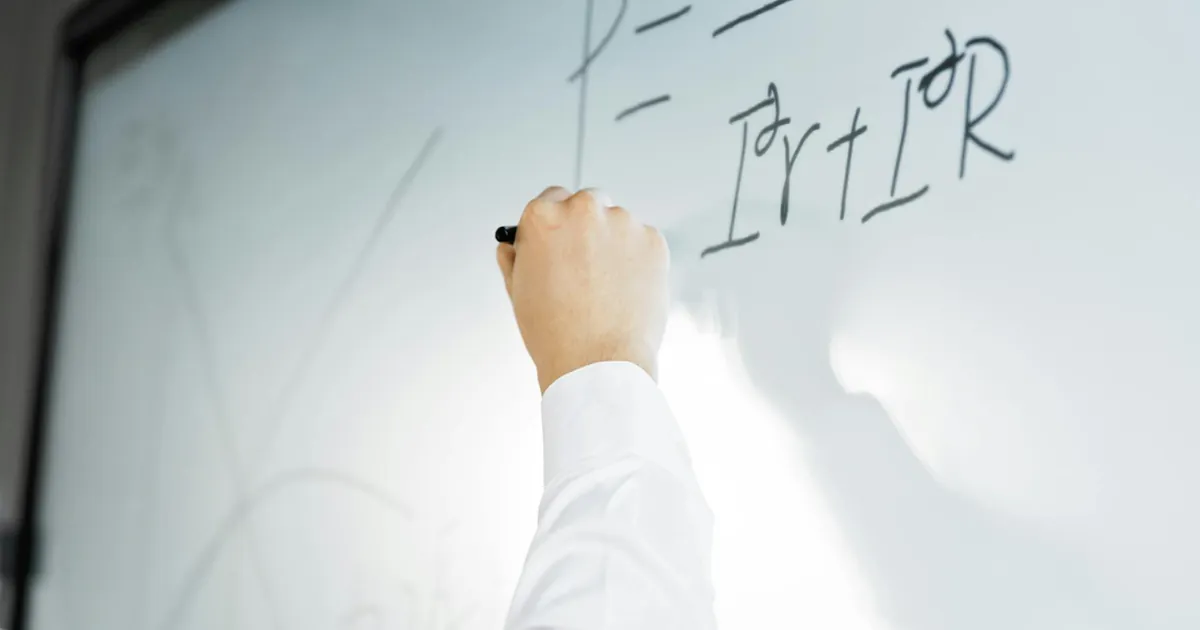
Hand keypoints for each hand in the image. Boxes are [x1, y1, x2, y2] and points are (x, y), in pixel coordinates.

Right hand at [497, 187, 669, 392]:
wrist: (598, 363)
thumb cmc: (555, 333)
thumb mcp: (518, 291)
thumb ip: (514, 259)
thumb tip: (511, 245)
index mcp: (544, 216)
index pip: (550, 200)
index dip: (555, 226)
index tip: (561, 241)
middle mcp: (583, 210)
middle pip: (587, 205)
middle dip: (586, 228)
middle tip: (585, 266)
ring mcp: (623, 223)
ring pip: (617, 224)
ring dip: (613, 244)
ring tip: (606, 289)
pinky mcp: (653, 241)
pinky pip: (643, 243)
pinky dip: (638, 261)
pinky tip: (626, 292)